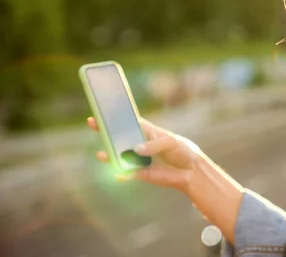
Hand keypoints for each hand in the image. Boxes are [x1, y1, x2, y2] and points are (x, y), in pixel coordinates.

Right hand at [87, 116, 201, 194]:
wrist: (191, 171)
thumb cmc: (183, 151)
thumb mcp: (171, 143)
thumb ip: (154, 145)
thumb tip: (136, 149)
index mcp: (148, 131)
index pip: (130, 122)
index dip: (117, 116)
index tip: (103, 110)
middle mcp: (140, 144)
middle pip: (120, 137)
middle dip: (106, 131)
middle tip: (93, 123)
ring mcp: (139, 159)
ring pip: (120, 156)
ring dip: (110, 155)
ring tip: (101, 154)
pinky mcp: (141, 174)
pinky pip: (127, 174)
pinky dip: (121, 174)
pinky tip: (117, 173)